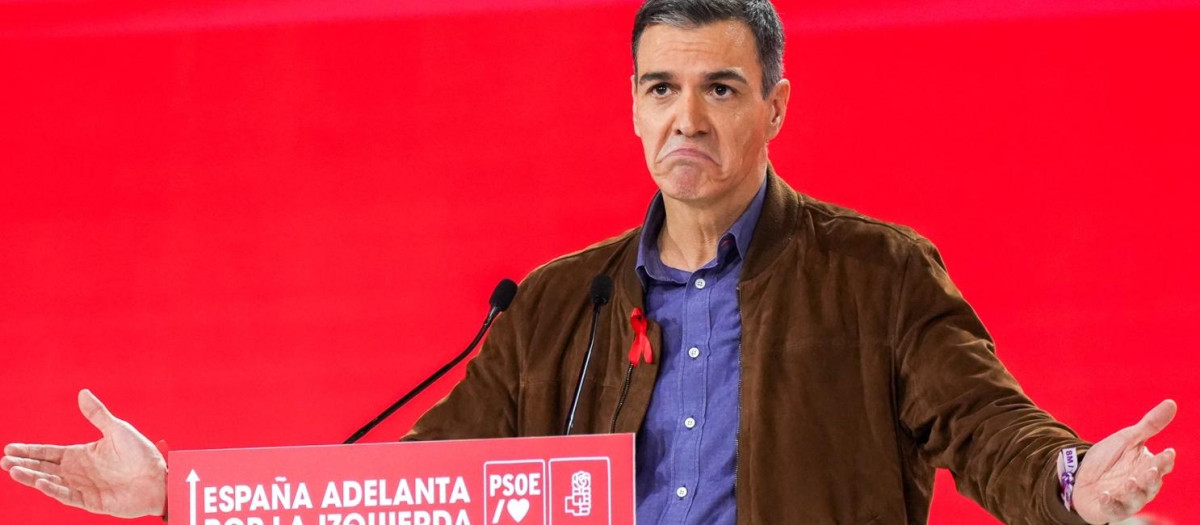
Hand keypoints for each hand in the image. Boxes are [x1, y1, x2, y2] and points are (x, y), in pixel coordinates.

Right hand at [1, 389, 166, 517]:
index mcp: (82, 455)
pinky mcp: (91, 502)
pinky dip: (53, 490)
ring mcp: (83, 487)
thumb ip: (97, 414)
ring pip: (51, 482)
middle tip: (4, 460)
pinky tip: (40, 482)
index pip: (49, 452)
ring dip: (32, 477)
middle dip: (24, 464)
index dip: (30, 450)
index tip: (10, 447)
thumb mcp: (117, 429)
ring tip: (12, 470)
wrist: (160, 477)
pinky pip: (67, 496)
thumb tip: (82, 392)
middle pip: (45, 467)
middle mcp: (79, 472)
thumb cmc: (142, 453)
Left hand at [1073, 399, 1176, 523]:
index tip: (1168, 452)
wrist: (1081, 474)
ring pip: (1136, 499)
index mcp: (1148, 467)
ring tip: (1128, 482)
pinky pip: (1112, 510)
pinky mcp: (1109, 509)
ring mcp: (1126, 499)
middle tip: (1150, 470)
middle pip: (1151, 484)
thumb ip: (1150, 425)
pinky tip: (1104, 495)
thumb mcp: (1128, 439)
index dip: (1165, 460)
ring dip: (1133, 492)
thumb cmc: (1110, 458)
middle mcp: (1141, 485)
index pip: (1161, 465)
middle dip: (1152, 478)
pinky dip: (1110, 504)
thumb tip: (1172, 402)